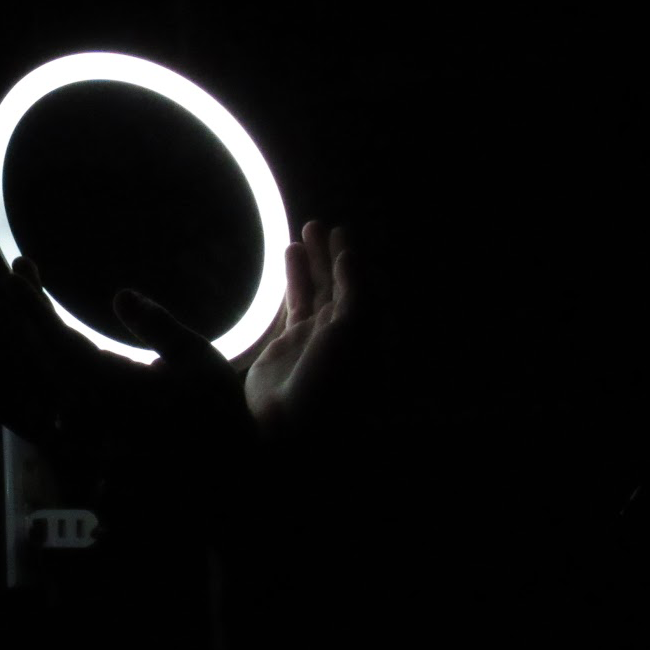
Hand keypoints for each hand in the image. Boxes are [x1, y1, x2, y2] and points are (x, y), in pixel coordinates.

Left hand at [3, 257, 250, 455]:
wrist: (220, 461)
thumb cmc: (216, 406)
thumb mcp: (198, 359)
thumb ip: (159, 327)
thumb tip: (120, 295)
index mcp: (118, 389)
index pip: (62, 345)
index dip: (35, 311)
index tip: (14, 276)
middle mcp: (94, 405)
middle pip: (46, 353)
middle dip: (29, 309)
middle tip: (21, 266)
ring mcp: (89, 414)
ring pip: (48, 367)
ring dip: (35, 326)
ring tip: (26, 284)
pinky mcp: (92, 416)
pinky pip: (59, 379)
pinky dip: (47, 347)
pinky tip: (44, 321)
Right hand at [243, 220, 359, 444]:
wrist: (294, 425)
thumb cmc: (332, 379)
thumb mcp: (354, 328)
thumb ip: (355, 289)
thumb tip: (350, 254)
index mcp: (365, 329)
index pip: (360, 284)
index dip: (351, 257)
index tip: (341, 229)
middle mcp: (342, 332)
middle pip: (337, 284)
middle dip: (328, 255)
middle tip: (315, 225)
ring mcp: (314, 339)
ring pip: (313, 291)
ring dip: (307, 265)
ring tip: (297, 238)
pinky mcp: (286, 346)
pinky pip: (291, 305)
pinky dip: (290, 282)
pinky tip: (284, 263)